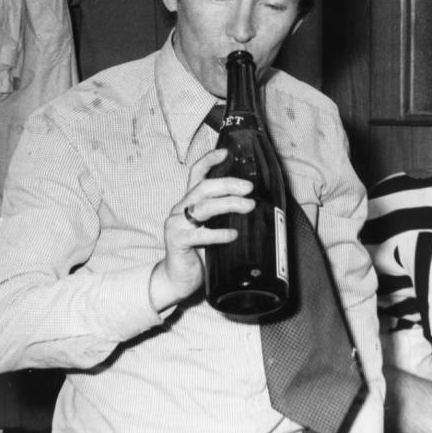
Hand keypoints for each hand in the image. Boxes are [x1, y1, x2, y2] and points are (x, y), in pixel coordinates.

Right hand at [149, 149, 253, 310]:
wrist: (178, 280)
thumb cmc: (198, 253)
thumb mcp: (212, 229)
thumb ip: (224, 217)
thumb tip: (255, 207)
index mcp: (189, 202)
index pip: (196, 174)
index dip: (209, 160)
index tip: (226, 152)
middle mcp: (181, 209)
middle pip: (204, 187)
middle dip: (228, 184)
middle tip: (249, 188)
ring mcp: (177, 224)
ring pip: (203, 207)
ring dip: (228, 204)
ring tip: (248, 207)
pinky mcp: (177, 242)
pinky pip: (200, 235)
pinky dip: (218, 233)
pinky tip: (233, 234)